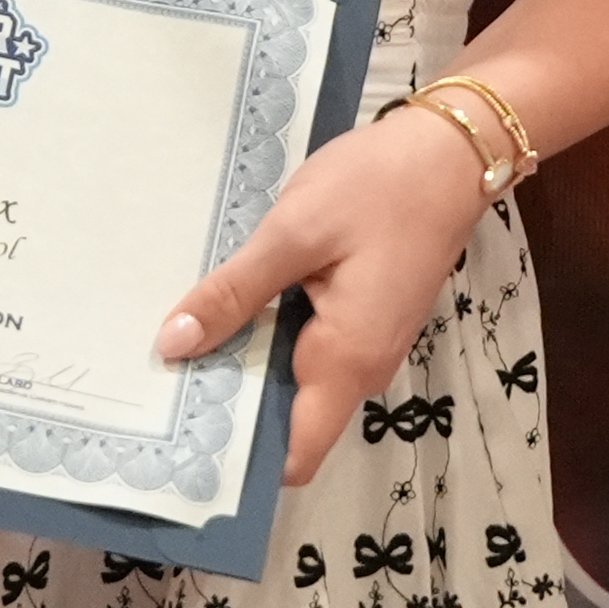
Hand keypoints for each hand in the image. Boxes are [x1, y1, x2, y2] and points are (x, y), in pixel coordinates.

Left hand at [156, 107, 486, 484]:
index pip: (296, 452)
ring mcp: (365, 344)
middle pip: (288, 418)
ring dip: (244, 364)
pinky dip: (267, 335)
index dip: (240, 455)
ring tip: (176, 341)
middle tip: (158, 381)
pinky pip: (308, 348)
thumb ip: (235, 293)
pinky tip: (227, 305)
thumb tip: (174, 346)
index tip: (180, 439)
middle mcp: (361, 368)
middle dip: (228, 404)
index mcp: (346, 360)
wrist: (449, 152)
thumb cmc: (377, 189)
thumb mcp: (292, 234)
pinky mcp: (362, 317)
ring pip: (294, 379)